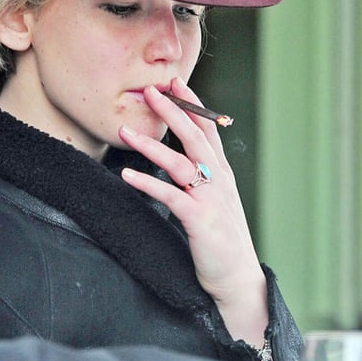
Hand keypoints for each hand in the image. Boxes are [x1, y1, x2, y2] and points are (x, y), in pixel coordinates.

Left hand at [119, 78, 266, 344]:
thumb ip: (201, 178)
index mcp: (221, 174)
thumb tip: (181, 158)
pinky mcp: (199, 219)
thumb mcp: (214, 202)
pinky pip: (170, 196)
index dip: (192, 105)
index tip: (175, 82)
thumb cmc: (220, 240)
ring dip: (151, 145)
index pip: (207, 130)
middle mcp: (219, 180)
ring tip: (125, 131)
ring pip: (179, 162)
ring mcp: (210, 198)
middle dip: (173, 111)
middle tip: (151, 90)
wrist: (236, 278)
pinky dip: (148, 183)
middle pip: (195, 137)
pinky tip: (127, 175)